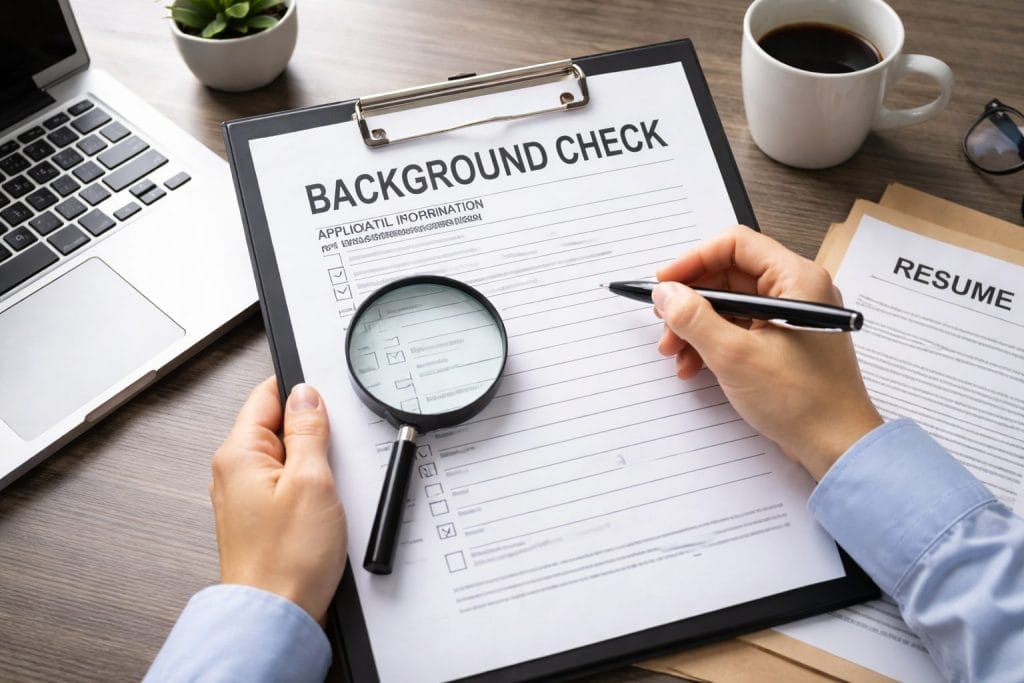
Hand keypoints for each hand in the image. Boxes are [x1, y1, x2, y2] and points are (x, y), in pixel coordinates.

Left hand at [210, 377, 346, 623]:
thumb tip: (305, 395)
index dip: (299, 390)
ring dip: (313, 464)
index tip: (325, 397)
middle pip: (278, 426)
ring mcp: (246, 495)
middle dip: (311, 432)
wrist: (277, 616)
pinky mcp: (262, 517)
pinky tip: (322, 507)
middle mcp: (234, 472)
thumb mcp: (311, 481)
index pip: (266, 395)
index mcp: (238, 454)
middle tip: (330, 456)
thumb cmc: (286, 560)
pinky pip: (288, 484)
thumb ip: (308, 431)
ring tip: (325, 489)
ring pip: (287, 457)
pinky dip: (309, 488)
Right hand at [653, 225, 881, 479]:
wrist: (837, 447)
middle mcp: (797, 291)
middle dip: (691, 300)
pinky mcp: (784, 342)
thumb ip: (694, 319)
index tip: (665, 283)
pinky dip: (713, 342)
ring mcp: (791, 317)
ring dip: (696, 325)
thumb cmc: (804, 402)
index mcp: (797, 280)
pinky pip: (740, 328)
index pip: (735, 245)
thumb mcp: (735, 356)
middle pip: (729, 275)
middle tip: (664, 323)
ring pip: (730, 304)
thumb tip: (666, 294)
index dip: (693, 260)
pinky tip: (694, 366)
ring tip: (675, 352)